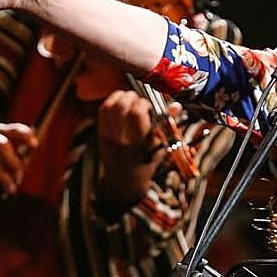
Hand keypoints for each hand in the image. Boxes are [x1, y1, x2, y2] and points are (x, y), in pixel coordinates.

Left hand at [95, 90, 163, 211]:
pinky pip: (102, 112)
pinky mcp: (100, 136)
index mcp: (140, 143)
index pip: (137, 113)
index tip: (148, 106)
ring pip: (110, 107)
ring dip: (120, 97)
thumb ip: (167, 124)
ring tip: (128, 98)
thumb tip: (176, 105)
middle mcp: (123, 140)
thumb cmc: (148, 160)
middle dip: (131, 97)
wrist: (126, 179)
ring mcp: (109, 138)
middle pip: (121, 107)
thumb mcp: (161, 145)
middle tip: (137, 100)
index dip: (143, 103)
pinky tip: (119, 102)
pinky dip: (110, 102)